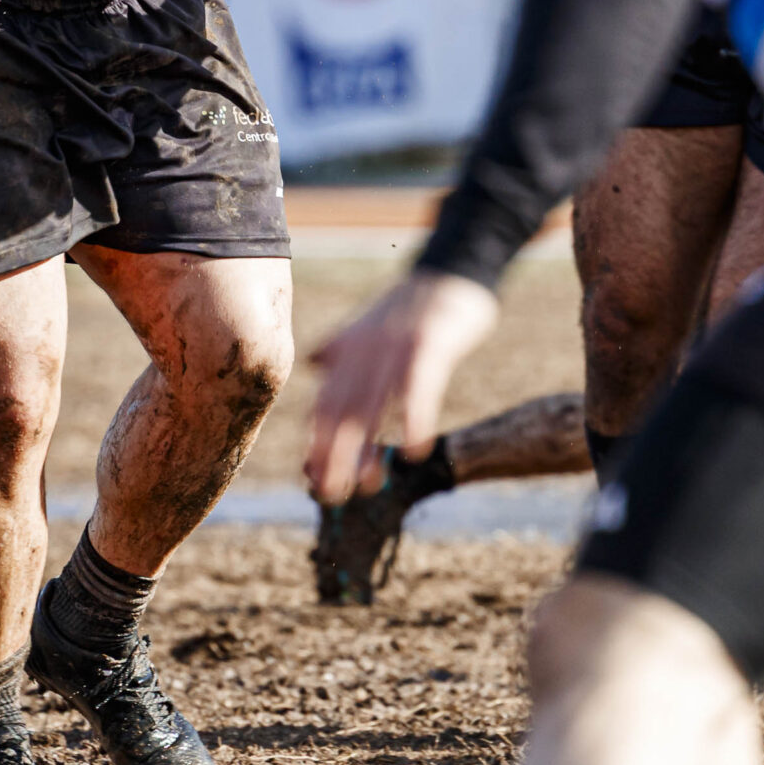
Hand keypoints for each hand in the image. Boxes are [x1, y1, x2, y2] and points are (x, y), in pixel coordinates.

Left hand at [305, 271, 500, 503]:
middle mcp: (364, 352)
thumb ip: (339, 347)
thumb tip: (314, 363)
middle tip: (330, 494)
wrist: (451, 271)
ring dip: (368, 447)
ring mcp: (394, 348)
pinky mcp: (429, 344)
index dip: (317, 442)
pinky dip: (414, 419)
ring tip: (366, 485)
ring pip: (374, 405)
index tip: (312, 478)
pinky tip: (413, 451)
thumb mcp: (368, 326)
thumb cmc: (412, 307)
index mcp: (349, 352)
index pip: (325, 403)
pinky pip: (418, 387)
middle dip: (333, 455)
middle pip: (342, 410)